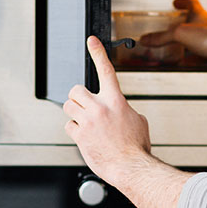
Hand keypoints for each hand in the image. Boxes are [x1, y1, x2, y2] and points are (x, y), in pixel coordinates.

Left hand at [63, 36, 152, 184]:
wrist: (131, 167)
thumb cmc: (136, 147)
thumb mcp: (138, 121)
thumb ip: (123, 110)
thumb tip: (117, 110)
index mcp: (116, 101)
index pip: (106, 70)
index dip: (98, 53)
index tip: (91, 41)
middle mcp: (100, 108)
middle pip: (76, 90)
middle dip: (78, 98)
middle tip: (85, 106)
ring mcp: (88, 121)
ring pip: (68, 107)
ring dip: (74, 113)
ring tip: (85, 123)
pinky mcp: (80, 135)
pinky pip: (68, 126)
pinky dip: (74, 131)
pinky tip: (85, 137)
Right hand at [137, 0, 206, 68]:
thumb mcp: (179, 34)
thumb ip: (162, 37)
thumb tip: (147, 39)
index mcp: (200, 15)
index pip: (192, 3)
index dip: (183, 1)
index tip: (176, 2)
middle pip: (195, 20)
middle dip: (185, 22)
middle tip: (175, 24)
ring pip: (197, 37)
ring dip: (187, 40)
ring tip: (177, 45)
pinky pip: (200, 53)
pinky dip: (191, 56)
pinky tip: (186, 61)